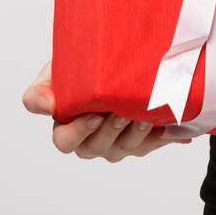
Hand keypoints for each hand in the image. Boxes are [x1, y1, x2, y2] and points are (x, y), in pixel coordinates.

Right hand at [22, 59, 192, 160]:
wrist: (110, 67)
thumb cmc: (77, 73)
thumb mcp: (54, 74)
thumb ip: (40, 91)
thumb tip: (48, 105)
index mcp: (66, 131)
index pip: (65, 141)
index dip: (79, 132)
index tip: (93, 114)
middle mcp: (91, 143)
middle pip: (98, 145)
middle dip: (112, 129)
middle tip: (122, 112)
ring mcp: (118, 145)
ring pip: (127, 147)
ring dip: (137, 133)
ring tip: (146, 114)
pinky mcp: (142, 142)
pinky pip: (153, 143)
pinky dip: (165, 134)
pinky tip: (174, 125)